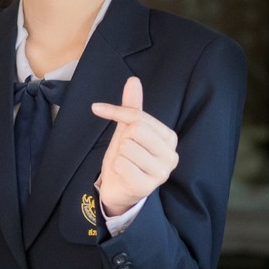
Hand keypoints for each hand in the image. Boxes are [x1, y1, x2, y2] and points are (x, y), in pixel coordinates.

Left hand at [89, 76, 178, 217]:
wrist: (117, 188)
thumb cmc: (126, 158)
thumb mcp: (127, 130)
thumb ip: (132, 107)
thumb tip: (133, 80)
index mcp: (169, 139)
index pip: (139, 117)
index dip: (116, 112)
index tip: (98, 109)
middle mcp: (171, 156)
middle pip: (136, 130)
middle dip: (122, 139)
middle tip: (124, 151)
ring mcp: (161, 173)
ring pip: (127, 147)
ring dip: (118, 155)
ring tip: (124, 164)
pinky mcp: (146, 186)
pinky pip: (121, 163)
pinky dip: (116, 168)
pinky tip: (122, 175)